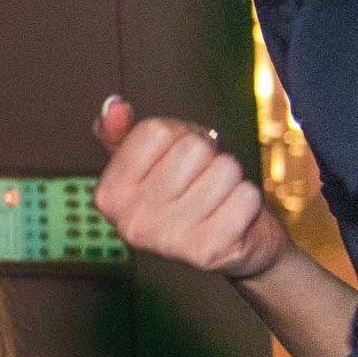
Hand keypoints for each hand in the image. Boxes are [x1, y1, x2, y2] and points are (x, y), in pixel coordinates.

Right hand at [92, 97, 287, 278]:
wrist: (228, 248)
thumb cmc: (184, 194)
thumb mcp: (146, 164)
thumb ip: (122, 132)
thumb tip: (113, 104)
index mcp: (109, 195)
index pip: (156, 131)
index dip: (178, 133)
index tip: (177, 155)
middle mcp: (132, 221)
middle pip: (193, 148)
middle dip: (207, 155)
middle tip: (201, 178)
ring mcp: (170, 240)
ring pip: (225, 169)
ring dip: (230, 178)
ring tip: (217, 198)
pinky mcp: (210, 251)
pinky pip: (246, 195)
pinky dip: (248, 200)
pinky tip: (232, 216)